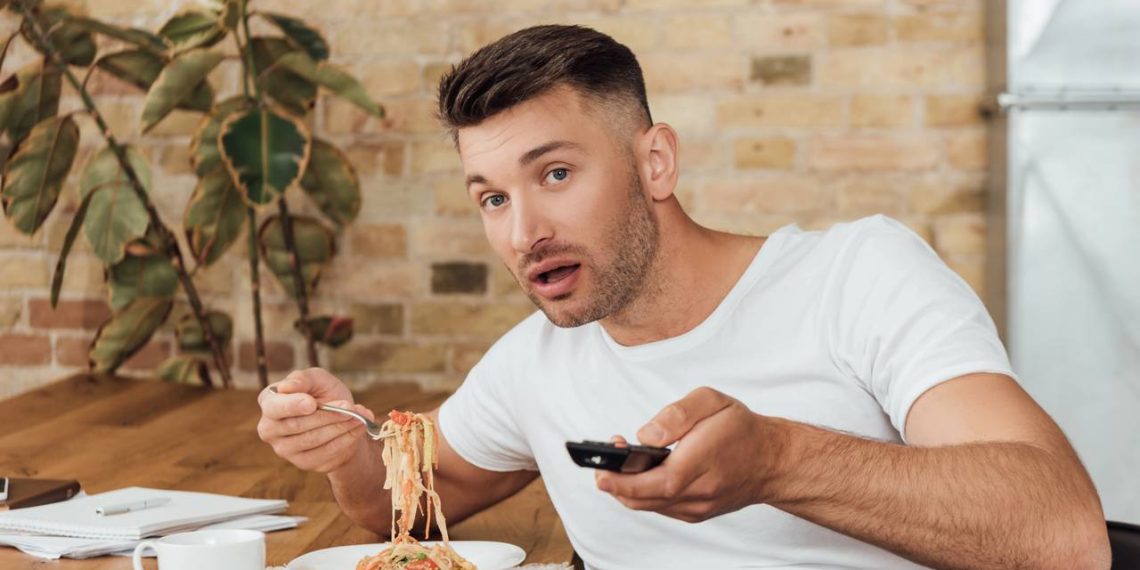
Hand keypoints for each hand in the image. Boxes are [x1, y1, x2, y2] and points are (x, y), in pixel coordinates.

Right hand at [256, 367, 375, 472]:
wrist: (342, 419)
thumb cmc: (324, 394)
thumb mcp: (317, 379)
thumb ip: (302, 379)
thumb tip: (285, 387)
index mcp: (269, 402)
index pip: (274, 407)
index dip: (292, 405)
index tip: (312, 404)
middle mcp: (269, 428)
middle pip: (297, 425)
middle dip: (327, 415)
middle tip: (350, 408)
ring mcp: (284, 449)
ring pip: (313, 439)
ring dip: (340, 427)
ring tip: (359, 416)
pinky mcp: (303, 462)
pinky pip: (325, 453)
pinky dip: (345, 439)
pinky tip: (357, 428)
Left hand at [594, 387, 779, 522]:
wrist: (772, 461)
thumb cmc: (741, 428)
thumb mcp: (711, 401)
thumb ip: (675, 415)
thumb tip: (645, 436)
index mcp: (702, 461)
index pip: (657, 481)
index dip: (623, 480)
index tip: (600, 472)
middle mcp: (700, 490)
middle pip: (644, 498)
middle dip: (615, 482)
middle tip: (602, 461)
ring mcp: (698, 506)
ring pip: (648, 505)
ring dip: (627, 486)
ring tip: (619, 461)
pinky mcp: (696, 512)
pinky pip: (660, 506)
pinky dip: (643, 492)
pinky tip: (639, 473)